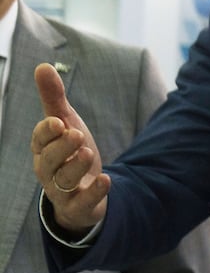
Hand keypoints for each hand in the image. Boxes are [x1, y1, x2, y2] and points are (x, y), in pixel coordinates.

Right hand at [32, 63, 108, 234]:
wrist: (83, 192)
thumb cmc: (70, 152)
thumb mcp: (66, 124)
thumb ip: (54, 99)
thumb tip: (42, 66)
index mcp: (44, 149)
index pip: (40, 140)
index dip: (46, 132)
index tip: (58, 122)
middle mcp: (49, 171)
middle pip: (50, 160)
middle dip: (62, 148)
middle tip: (77, 135)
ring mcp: (63, 191)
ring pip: (63, 181)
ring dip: (75, 167)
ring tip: (88, 153)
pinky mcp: (80, 206)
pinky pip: (83, 203)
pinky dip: (94, 192)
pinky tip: (106, 179)